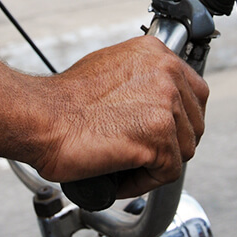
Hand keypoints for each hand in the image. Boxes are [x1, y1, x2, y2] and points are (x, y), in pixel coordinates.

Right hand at [33, 35, 208, 197]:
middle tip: (143, 154)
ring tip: (126, 164)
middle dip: (172, 144)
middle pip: (194, 122)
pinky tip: (120, 176)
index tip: (161, 133)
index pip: (195, 92)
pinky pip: (168, 173)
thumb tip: (154, 104)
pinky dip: (143, 182)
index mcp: (156, 53)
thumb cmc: (63, 100)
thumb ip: (142, 80)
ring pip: (184, 150)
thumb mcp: (111, 68)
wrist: (41, 117)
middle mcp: (166, 72)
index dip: (180, 119)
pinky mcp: (159, 135)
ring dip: (157, 164)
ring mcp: (165, 103)